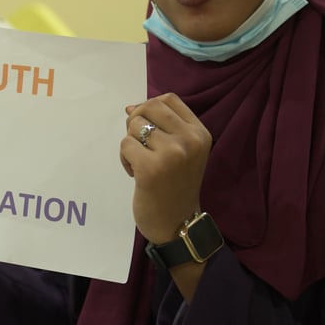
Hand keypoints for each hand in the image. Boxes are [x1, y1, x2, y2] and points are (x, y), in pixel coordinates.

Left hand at [120, 92, 211, 244]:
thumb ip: (161, 126)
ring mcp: (172, 153)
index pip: (169, 99)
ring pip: (134, 125)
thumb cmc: (175, 185)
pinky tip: (136, 174)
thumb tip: (130, 108)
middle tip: (140, 144)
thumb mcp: (181, 151)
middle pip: (150, 107)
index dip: (150, 107)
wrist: (177, 224)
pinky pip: (125, 145)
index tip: (148, 126)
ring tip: (141, 163)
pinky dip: (124, 159)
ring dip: (130, 143)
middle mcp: (190, 140)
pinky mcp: (151, 168)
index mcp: (200, 133)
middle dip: (137, 121)